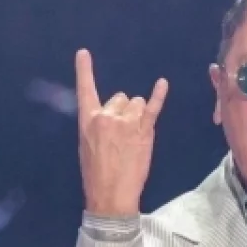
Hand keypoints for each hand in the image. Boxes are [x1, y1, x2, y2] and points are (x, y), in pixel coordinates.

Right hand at [75, 49, 168, 215]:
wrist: (111, 194)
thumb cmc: (96, 173)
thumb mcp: (86, 146)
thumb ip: (97, 126)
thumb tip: (109, 115)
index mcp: (88, 120)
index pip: (85, 90)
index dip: (84, 71)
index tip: (84, 53)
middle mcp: (107, 115)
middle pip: (120, 98)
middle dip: (123, 111)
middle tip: (122, 136)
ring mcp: (127, 122)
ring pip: (137, 103)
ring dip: (137, 115)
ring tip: (133, 137)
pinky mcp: (144, 131)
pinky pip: (153, 108)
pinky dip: (159, 95)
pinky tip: (162, 83)